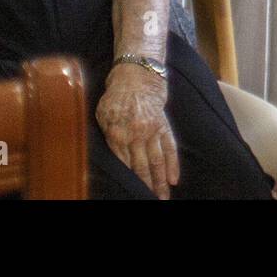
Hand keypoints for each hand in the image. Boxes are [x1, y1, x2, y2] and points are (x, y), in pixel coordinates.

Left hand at [96, 64, 179, 198]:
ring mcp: (151, 131)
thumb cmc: (116, 96)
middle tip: (149, 201)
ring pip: (156, 161)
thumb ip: (106, 136)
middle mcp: (135, 134)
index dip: (128, 179)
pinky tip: (174, 179)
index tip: (131, 192)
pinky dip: (172, 164)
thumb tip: (110, 157)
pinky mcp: (163, 126)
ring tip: (163, 197)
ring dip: (160, 182)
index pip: (123, 164)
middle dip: (145, 186)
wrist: (137, 75)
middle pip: (141, 167)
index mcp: (116, 133)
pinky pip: (169, 148)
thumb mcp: (102, 114)